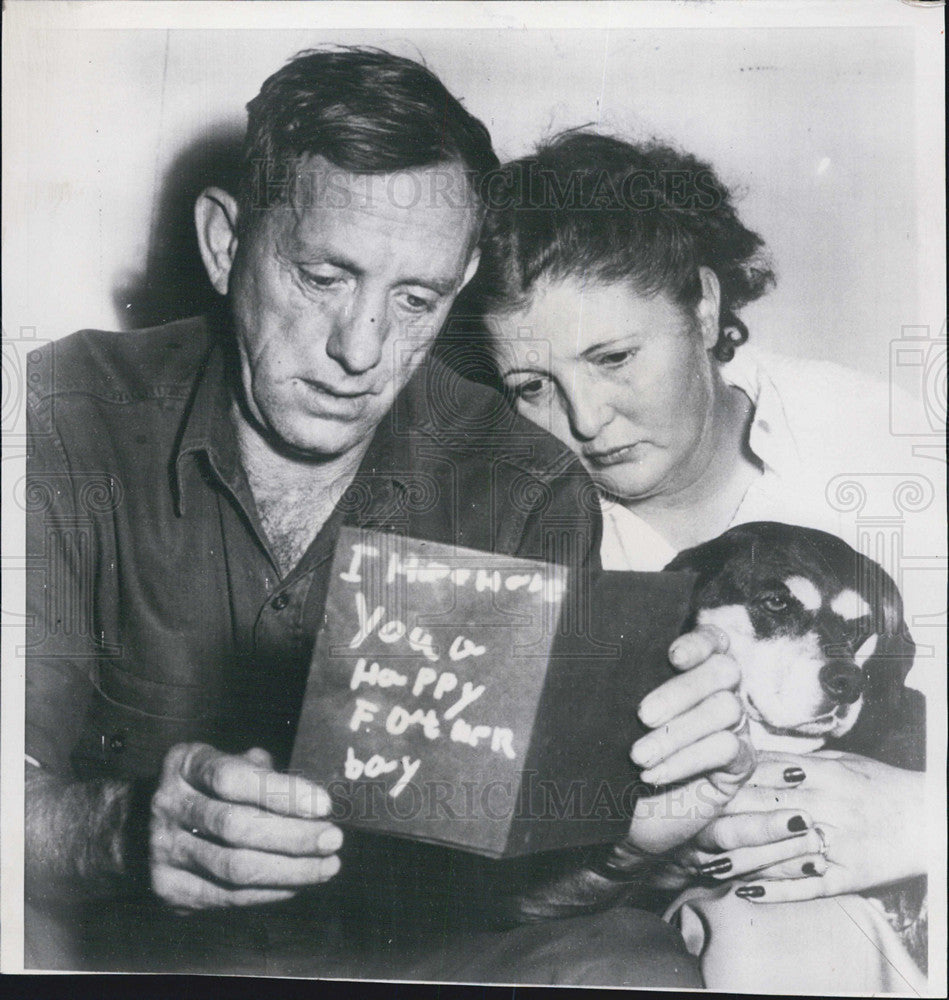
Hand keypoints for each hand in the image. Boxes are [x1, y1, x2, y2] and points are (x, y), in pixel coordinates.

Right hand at [150, 743, 342, 909]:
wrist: (140, 827)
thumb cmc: (206, 788)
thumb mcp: (227, 763)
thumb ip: (264, 772)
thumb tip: (314, 796)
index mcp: (185, 763)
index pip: (234, 777)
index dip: (282, 792)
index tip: (324, 804)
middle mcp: (168, 804)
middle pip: (237, 826)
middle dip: (293, 836)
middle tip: (333, 838)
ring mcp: (164, 849)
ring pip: (234, 867)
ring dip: (290, 870)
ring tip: (327, 866)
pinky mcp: (168, 888)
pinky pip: (228, 896)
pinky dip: (270, 892)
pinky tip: (298, 883)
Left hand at [625, 625, 755, 853]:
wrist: (626, 815)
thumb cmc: (618, 757)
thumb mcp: (616, 719)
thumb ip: (624, 689)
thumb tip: (604, 667)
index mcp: (693, 671)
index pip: (713, 641)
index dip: (699, 642)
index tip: (672, 657)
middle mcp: (720, 692)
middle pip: (722, 671)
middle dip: (681, 690)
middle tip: (642, 716)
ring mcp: (735, 727)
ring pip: (726, 708)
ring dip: (678, 731)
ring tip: (638, 755)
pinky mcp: (739, 764)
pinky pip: (727, 749)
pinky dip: (687, 760)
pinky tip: (653, 774)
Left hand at [712, 751, 925, 901]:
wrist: (931, 818)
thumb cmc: (881, 784)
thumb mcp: (840, 761)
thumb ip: (795, 760)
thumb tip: (752, 754)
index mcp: (822, 774)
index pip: (763, 776)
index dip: (725, 782)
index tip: (695, 784)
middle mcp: (826, 808)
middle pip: (762, 812)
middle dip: (722, 820)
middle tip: (685, 826)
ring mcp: (837, 845)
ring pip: (778, 854)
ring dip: (738, 861)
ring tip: (703, 864)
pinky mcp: (848, 876)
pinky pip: (807, 886)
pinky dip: (776, 890)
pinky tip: (746, 892)